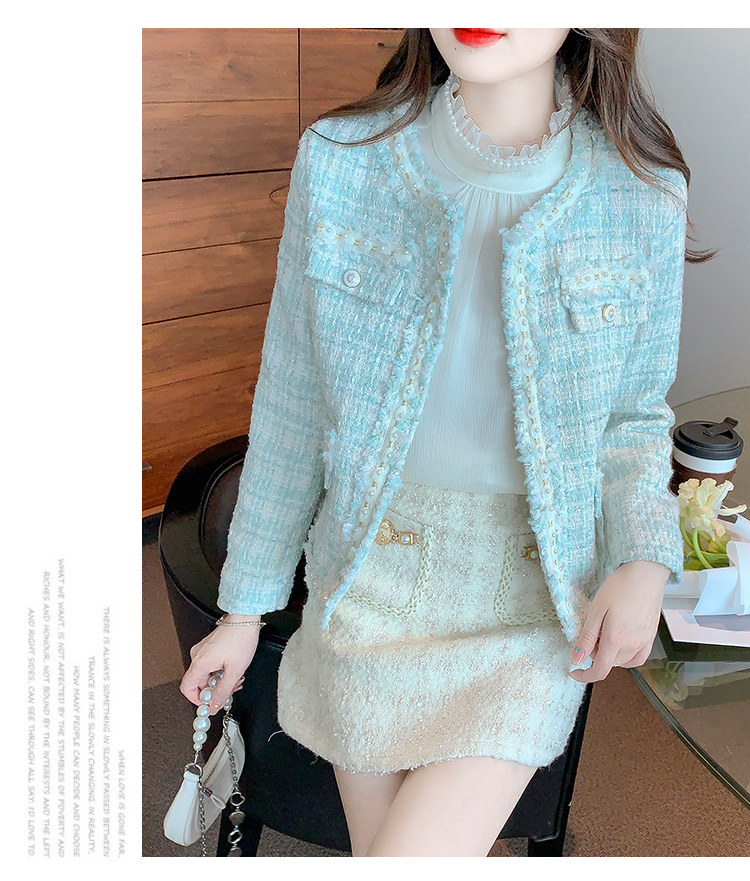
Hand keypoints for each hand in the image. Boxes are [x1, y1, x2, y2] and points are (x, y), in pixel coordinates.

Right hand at [179, 615, 262, 713]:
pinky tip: (233, 669)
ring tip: (236, 678)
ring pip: (206, 674)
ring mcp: (202, 650)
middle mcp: (197, 656)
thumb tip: (214, 706)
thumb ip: (223, 691)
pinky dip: (220, 671)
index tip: (210, 703)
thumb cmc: (241, 638)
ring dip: (220, 680)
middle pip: (199, 682)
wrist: (245, 618)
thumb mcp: (235, 670)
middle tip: (231, 690)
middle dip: (215, 690)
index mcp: (200, 662)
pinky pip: (210, 665)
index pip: (187, 688)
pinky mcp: (209, 647)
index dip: (197, 700)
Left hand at [568, 561, 668, 682]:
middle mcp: (631, 645)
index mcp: (615, 639)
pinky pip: (638, 658)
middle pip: (609, 664)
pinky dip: (626, 657)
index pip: (599, 671)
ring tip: (605, 632)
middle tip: (591, 632)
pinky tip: (620, 644)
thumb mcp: (595, 610)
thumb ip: (586, 638)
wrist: (645, 574)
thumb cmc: (619, 588)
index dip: (584, 676)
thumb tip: (576, 659)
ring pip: (622, 662)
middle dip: (594, 655)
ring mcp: (644, 642)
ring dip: (609, 655)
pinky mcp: (651, 637)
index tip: (573, 671)